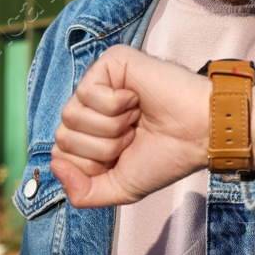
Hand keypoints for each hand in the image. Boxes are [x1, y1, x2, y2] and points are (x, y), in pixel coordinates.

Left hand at [48, 45, 211, 206]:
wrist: (200, 134)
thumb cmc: (166, 156)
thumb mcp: (118, 187)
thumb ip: (82, 191)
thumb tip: (54, 165)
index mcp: (91, 132)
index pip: (60, 153)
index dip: (91, 165)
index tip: (125, 156)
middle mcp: (90, 106)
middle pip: (63, 136)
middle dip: (102, 148)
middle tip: (133, 136)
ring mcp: (98, 82)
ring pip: (71, 115)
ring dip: (110, 127)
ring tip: (136, 119)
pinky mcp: (109, 62)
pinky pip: (87, 93)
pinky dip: (115, 106)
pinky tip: (136, 99)